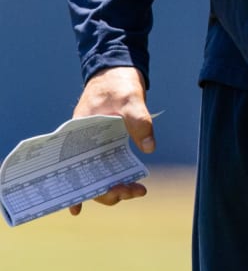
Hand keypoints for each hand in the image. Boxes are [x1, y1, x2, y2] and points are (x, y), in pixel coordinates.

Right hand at [68, 66, 154, 214]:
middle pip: (90, 175)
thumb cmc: (118, 83)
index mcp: (78, 135)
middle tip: (134, 191)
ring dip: (115, 184)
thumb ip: (138, 121)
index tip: (89, 202)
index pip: (75, 169)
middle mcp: (82, 143)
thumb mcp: (130, 99)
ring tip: (138, 189)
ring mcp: (95, 143)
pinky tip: (125, 186)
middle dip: (108, 190)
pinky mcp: (108, 141)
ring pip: (101, 172)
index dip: (81, 189)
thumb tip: (149, 148)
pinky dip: (116, 175)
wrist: (119, 68)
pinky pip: (109, 162)